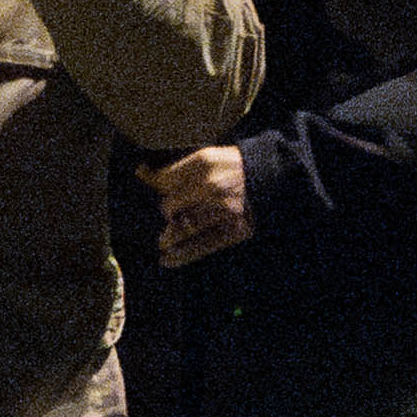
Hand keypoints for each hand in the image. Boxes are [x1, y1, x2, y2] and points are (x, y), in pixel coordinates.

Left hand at [151, 142, 255, 266]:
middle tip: (171, 214)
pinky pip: (201, 246)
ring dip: (168, 237)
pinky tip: (167, 259)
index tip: (155, 189)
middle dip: (167, 212)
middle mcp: (211, 186)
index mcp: (204, 162)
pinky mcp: (234, 230)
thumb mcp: (209, 157)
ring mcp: (223, 209)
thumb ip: (179, 168)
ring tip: (163, 242)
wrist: (274, 176)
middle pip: (169, 206)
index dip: (155, 186)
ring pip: (181, 229)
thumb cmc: (234, 167)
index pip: (164, 180)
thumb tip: (142, 173)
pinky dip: (181, 255)